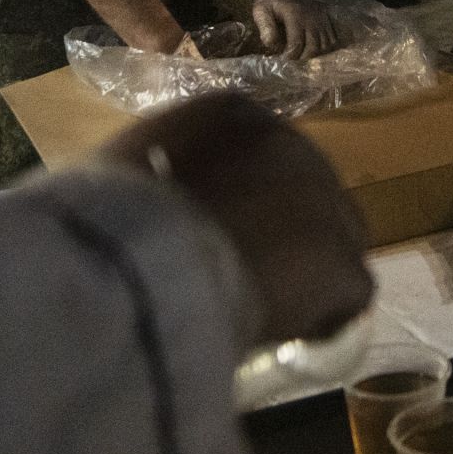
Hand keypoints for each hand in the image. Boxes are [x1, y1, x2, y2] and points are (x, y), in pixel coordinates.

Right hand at [102, 94, 374, 345]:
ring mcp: (325, 200)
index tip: (219, 232)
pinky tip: (288, 337)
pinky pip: (344, 295)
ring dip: (306, 273)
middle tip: (246, 274)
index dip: (244, 199)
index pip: (259, 156)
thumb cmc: (108, 215)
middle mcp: (290, 143)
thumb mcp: (121, 171)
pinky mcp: (341, 261)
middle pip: (304, 193)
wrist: (140, 257)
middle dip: (283, 231)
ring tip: (269, 311)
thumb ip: (153, 174)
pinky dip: (320, 318)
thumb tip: (149, 202)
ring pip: (333, 241)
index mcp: (232, 116)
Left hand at [251, 0, 336, 59]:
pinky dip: (323, 47)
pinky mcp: (327, 18)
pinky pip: (331, 38)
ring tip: (301, 54)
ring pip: (324, 44)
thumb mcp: (260, 10)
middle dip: (302, 57)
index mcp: (295, 14)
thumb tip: (270, 43)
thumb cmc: (269, 1)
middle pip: (313, 47)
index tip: (283, 59)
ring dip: (313, 53)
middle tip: (292, 59)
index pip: (296, 43)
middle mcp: (312, 16)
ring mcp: (321, 17)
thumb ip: (264, 26)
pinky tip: (312, 47)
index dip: (290, 56)